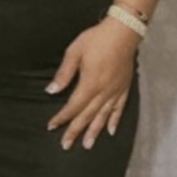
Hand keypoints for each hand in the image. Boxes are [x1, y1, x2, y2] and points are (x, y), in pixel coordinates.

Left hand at [45, 16, 139, 148]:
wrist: (123, 31)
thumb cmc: (96, 39)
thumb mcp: (74, 52)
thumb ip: (64, 73)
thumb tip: (51, 90)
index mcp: (89, 84)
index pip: (73, 106)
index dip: (62, 117)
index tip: (52, 126)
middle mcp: (103, 92)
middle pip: (87, 115)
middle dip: (75, 130)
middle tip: (66, 145)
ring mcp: (115, 91)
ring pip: (103, 116)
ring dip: (94, 131)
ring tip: (87, 145)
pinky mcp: (124, 87)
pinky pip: (119, 108)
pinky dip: (114, 120)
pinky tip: (110, 131)